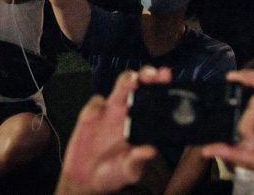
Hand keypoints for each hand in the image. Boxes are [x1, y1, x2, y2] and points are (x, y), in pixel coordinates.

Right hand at [58, 67, 171, 194]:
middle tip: (152, 75)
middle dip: (147, 75)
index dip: (162, 86)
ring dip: (127, 80)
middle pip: (140, 84)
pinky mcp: (90, 115)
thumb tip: (150, 151)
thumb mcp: (127, 171)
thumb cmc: (112, 172)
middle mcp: (128, 112)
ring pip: (120, 87)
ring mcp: (110, 111)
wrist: (86, 178)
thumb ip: (136, 161)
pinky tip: (97, 114)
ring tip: (132, 81)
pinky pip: (95, 103)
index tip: (167, 79)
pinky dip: (97, 105)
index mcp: (142, 122)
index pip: (155, 98)